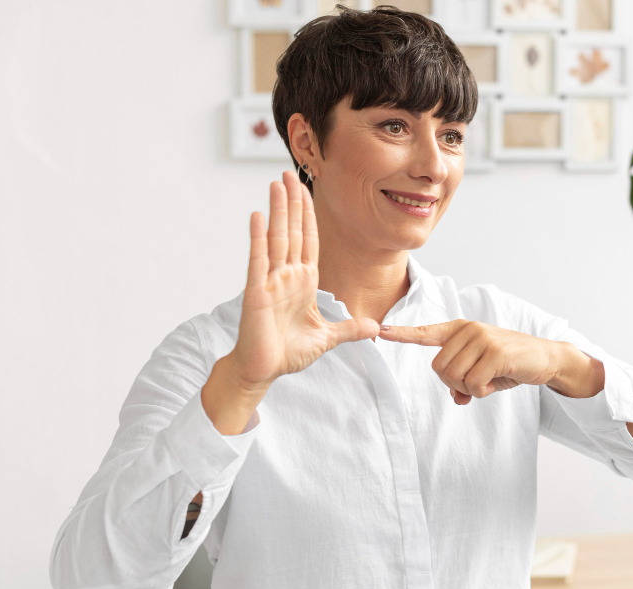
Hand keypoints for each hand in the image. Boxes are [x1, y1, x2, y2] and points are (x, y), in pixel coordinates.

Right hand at [228, 170, 379, 387]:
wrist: (263, 370)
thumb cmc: (288, 352)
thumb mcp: (327, 338)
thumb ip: (350, 329)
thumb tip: (375, 328)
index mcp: (304, 282)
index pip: (309, 241)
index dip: (309, 216)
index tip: (308, 192)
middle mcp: (287, 277)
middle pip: (292, 232)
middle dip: (293, 203)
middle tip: (290, 173)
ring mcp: (270, 282)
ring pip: (276, 239)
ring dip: (277, 211)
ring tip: (277, 184)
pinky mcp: (256, 292)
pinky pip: (258, 261)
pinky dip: (258, 238)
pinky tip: (258, 216)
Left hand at [376, 320, 559, 404]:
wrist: (545, 358)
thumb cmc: (510, 363)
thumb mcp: (484, 372)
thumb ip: (464, 382)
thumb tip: (456, 399)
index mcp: (461, 331)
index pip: (426, 332)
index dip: (403, 334)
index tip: (380, 331)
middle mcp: (469, 330)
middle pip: (439, 369)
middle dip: (455, 384)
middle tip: (477, 383)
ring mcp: (482, 339)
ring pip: (454, 377)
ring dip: (470, 389)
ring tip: (489, 381)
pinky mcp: (496, 353)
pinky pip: (473, 384)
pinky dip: (481, 392)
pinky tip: (495, 383)